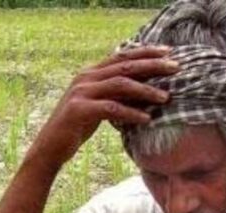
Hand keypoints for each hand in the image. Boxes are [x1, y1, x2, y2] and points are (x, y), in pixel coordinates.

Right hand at [27, 45, 178, 171]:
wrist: (49, 148)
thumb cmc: (76, 129)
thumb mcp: (98, 108)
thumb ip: (116, 97)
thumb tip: (146, 95)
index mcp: (90, 73)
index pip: (122, 56)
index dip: (146, 53)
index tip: (169, 54)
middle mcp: (86, 78)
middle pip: (125, 66)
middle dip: (153, 66)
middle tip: (176, 68)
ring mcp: (81, 93)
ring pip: (120, 85)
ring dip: (146, 90)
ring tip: (165, 97)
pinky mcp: (79, 110)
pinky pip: (111, 108)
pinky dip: (131, 113)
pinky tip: (146, 119)